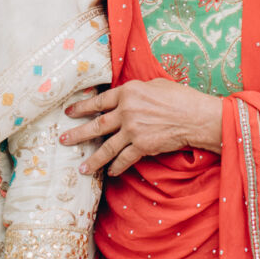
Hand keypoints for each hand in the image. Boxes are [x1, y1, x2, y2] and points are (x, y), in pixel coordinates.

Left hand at [61, 80, 223, 175]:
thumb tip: (126, 97)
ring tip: (81, 167)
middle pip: (97, 125)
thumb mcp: (154, 85)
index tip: (69, 112)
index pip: (99, 101)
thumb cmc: (180, 97)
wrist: (196, 116)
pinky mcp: (143, 146)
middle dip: (77, 134)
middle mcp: (127, 111)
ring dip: (93, 159)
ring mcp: (133, 130)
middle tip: (63, 140)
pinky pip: (125, 159)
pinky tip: (110, 173)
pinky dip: (116, 167)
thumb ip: (136, 92)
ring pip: (107, 147)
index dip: (82, 107)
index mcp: (128, 93)